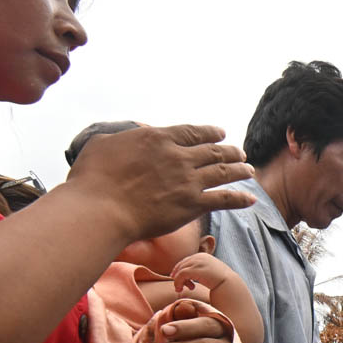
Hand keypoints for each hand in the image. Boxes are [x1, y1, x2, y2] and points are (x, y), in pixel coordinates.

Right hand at [65, 124, 255, 242]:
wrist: (100, 209)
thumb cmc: (92, 179)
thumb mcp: (103, 144)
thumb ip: (123, 138)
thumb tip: (132, 136)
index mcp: (158, 138)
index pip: (191, 132)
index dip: (209, 132)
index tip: (220, 133)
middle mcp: (178, 156)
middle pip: (213, 150)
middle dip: (230, 150)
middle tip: (241, 152)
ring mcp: (188, 180)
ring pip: (223, 171)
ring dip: (240, 170)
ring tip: (250, 170)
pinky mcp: (192, 205)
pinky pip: (224, 199)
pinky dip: (240, 198)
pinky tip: (251, 198)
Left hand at [170, 252, 234, 293]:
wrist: (229, 284)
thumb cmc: (221, 281)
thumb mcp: (209, 271)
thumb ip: (200, 269)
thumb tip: (192, 274)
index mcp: (203, 256)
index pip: (186, 261)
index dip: (180, 271)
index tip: (180, 281)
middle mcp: (199, 257)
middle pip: (181, 265)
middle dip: (178, 276)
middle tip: (179, 287)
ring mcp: (197, 262)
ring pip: (179, 270)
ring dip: (178, 281)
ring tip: (180, 289)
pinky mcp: (195, 270)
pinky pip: (180, 275)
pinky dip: (178, 283)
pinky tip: (180, 290)